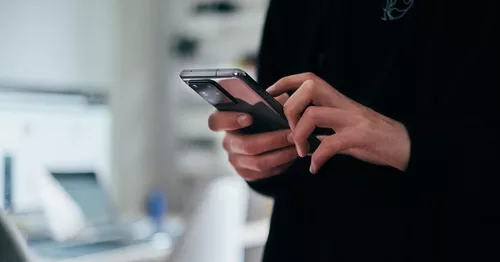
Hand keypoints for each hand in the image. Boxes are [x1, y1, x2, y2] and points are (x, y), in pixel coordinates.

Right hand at [208, 95, 298, 180]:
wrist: (266, 135)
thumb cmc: (265, 116)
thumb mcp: (266, 105)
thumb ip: (269, 102)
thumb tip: (282, 103)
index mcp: (226, 122)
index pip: (216, 121)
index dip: (230, 120)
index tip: (249, 117)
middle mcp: (228, 142)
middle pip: (246, 145)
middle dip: (273, 140)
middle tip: (292, 134)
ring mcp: (235, 160)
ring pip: (259, 162)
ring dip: (282, 154)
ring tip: (297, 145)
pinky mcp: (245, 173)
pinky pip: (265, 172)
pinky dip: (282, 164)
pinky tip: (292, 155)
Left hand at [267, 73, 410, 173]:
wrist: (405, 146)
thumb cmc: (372, 138)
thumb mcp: (344, 128)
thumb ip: (322, 128)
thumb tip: (295, 134)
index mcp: (337, 100)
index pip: (308, 79)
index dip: (284, 82)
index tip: (269, 96)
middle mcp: (343, 104)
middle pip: (308, 87)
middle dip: (290, 108)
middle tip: (290, 132)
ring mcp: (353, 119)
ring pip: (314, 114)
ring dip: (300, 135)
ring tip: (302, 152)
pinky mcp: (361, 136)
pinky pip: (331, 144)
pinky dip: (318, 157)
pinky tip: (315, 168)